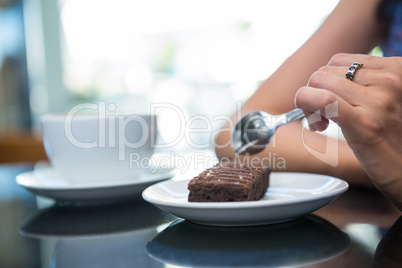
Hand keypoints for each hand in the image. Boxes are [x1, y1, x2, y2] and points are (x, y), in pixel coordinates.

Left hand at [295, 53, 401, 210]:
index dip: (324, 81)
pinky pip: (322, 100)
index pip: (338, 61)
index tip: (327, 102)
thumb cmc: (394, 139)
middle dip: (313, 93)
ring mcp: (379, 100)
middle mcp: (390, 80)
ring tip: (322, 123)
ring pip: (318, 82)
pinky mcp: (365, 123)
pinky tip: (318, 125)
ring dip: (308, 104)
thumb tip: (322, 79)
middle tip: (322, 117)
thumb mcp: (386, 100)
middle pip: (324, 72)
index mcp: (396, 69)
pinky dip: (307, 107)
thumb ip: (363, 84)